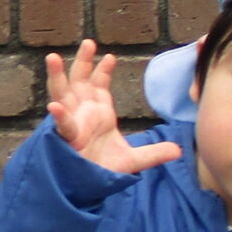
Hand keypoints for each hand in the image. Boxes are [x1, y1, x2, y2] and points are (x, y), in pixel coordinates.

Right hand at [46, 41, 183, 176]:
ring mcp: (71, 122)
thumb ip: (153, 153)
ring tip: (52, 58)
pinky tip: (55, 107)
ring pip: (61, 94)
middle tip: (88, 43)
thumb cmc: (102, 170)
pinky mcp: (66, 138)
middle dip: (82, 62)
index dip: (103, 70)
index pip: (99, 85)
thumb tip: (178, 151)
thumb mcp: (133, 160)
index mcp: (98, 113)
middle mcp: (82, 113)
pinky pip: (61, 125)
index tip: (110, 56)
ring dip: (57, 76)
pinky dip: (58, 116)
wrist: (88, 188)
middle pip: (79, 81)